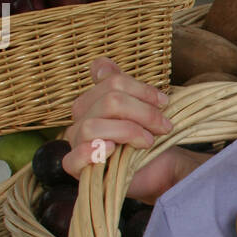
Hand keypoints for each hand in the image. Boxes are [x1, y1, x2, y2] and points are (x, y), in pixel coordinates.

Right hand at [62, 58, 185, 203]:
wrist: (157, 172)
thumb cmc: (148, 139)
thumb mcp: (143, 109)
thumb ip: (124, 87)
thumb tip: (101, 65)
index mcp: (95, 99)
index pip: (111, 80)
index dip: (140, 89)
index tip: (164, 102)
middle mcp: (82, 117)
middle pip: (109, 101)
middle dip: (143, 112)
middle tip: (164, 126)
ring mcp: (77, 142)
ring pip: (92, 126)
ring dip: (127, 131)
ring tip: (148, 141)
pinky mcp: (77, 169)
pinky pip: (72, 158)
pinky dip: (91, 152)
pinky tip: (112, 150)